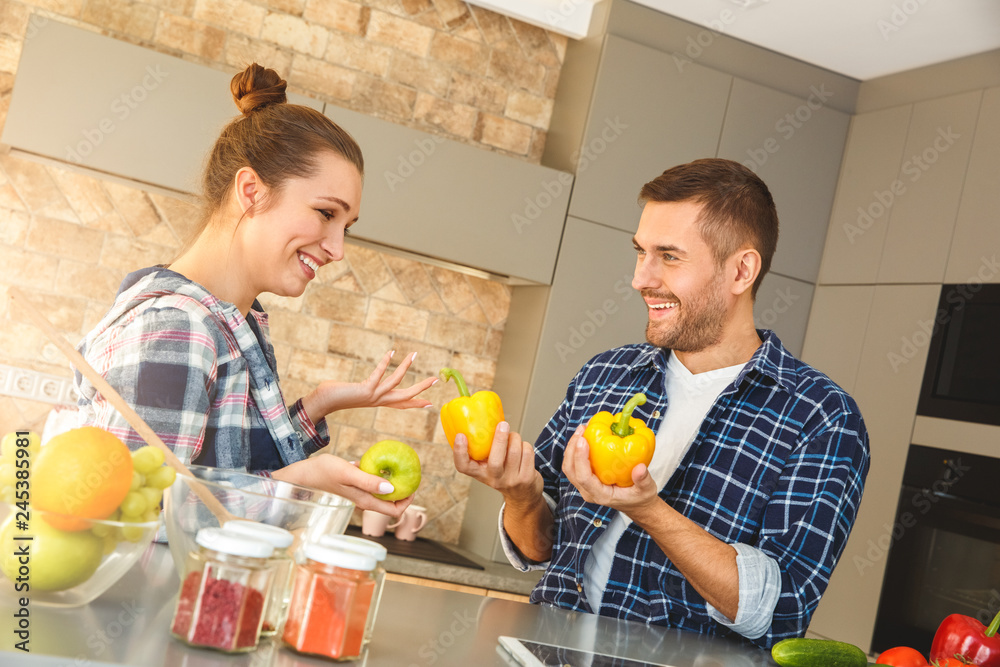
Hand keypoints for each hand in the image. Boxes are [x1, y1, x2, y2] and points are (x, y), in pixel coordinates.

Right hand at [273, 454, 412, 516]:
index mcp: (365, 501)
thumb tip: (391, 489)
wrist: (299, 475)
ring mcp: (357, 492)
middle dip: (403, 490)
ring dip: (392, 481)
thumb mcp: (347, 473)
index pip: (394, 511)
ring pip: (381, 491)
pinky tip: (376, 459)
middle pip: (390, 502)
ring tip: (398, 465)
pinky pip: (371, 481)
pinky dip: (378, 473)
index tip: (413, 484)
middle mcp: (363, 499)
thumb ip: (369, 481)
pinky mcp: (352, 483)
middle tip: (410, 472)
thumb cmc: (321, 473)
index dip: (408, 500)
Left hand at [304, 350, 436, 419]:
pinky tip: (391, 352)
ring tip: (414, 354)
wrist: (322, 402)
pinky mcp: (365, 390)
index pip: (401, 403)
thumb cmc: (335, 396)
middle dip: (421, 388)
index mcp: (377, 402)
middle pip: (405, 396)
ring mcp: (372, 396)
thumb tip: (363, 387)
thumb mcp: (355, 392)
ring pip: (395, 382)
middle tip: (435, 379)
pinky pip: (379, 375)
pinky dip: (385, 363)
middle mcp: (378, 400)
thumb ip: (363, 389)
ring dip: (405, 368)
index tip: (430, 403)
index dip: (416, 403)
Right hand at [452, 421, 542, 507]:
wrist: (522, 496)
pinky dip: (525, 445)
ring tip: (513, 437)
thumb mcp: (488, 465)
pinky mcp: (527, 478)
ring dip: (515, 438)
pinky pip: (527, 453)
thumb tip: (483, 419)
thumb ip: (484, 449)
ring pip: (515, 452)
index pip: (463, 466)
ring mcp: (511, 480)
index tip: (461, 436)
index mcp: (479, 473)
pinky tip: (522, 447)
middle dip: (500, 439)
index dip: (459, 451)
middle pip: (495, 461)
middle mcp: (494, 479)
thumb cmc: (503, 473)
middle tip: (502, 425)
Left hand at [562, 425, 660, 521]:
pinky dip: (577, 448)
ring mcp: (585, 486)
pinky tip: (586, 435)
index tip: (583, 440)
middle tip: (582, 429)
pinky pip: (575, 463)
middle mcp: (588, 491)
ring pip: (570, 466)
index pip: (583, 477)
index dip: (580, 458)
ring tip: (582, 429)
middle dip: (572, 447)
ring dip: (572, 446)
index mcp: (600, 495)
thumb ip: (643, 480)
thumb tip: (640, 468)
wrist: (637, 505)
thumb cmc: (640, 498)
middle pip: (571, 469)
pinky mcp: (586, 479)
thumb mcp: (646, 490)